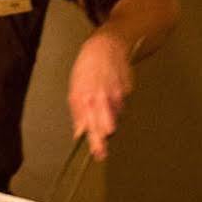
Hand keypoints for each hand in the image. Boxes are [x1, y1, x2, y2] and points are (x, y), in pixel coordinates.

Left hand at [67, 29, 133, 160]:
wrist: (105, 46)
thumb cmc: (86, 68)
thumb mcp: (74, 89)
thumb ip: (77, 112)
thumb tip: (79, 133)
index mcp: (87, 97)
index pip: (92, 126)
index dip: (96, 142)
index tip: (98, 154)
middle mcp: (103, 97)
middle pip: (107, 126)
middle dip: (104, 138)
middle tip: (102, 151)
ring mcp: (117, 94)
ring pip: (116, 117)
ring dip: (110, 117)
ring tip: (103, 104)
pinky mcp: (128, 90)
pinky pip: (122, 105)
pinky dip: (116, 104)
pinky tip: (111, 92)